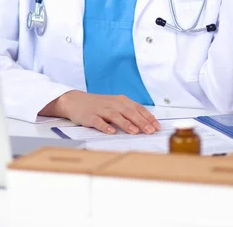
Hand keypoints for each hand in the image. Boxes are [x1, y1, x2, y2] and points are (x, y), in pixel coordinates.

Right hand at [42, 91, 159, 134]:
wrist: (75, 101)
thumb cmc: (99, 105)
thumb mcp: (115, 105)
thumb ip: (128, 112)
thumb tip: (146, 123)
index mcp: (121, 101)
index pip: (138, 108)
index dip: (148, 117)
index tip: (157, 126)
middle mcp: (112, 103)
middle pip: (129, 112)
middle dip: (141, 122)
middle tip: (150, 131)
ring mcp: (101, 109)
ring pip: (116, 116)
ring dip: (126, 124)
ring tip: (134, 131)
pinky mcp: (90, 116)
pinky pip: (98, 122)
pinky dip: (105, 126)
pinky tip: (111, 132)